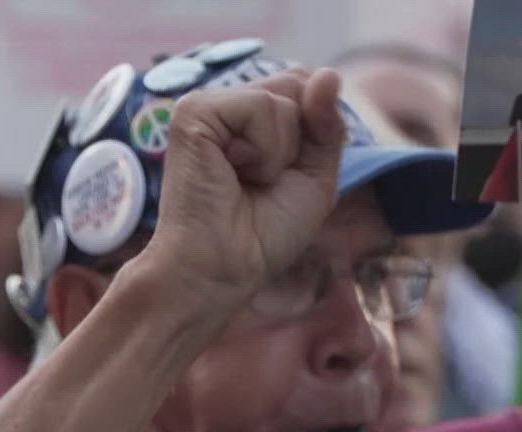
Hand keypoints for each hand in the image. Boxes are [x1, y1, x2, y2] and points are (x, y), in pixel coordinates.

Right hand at [151, 69, 346, 301]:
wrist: (224, 269)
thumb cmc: (263, 235)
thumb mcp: (316, 176)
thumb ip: (327, 124)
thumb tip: (328, 73)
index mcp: (250, 118)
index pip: (306, 88)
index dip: (315, 131)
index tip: (285, 178)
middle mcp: (228, 106)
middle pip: (298, 84)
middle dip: (299, 142)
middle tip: (263, 183)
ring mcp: (208, 104)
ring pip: (283, 97)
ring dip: (281, 152)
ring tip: (245, 181)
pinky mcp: (194, 111)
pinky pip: (261, 106)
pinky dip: (264, 150)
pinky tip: (235, 174)